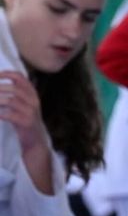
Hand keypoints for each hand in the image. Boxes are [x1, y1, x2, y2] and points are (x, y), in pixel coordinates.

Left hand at [0, 71, 52, 192]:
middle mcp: (33, 101)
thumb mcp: (25, 105)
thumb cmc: (25, 121)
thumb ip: (17, 94)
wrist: (35, 141)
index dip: (7, 74)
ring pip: (10, 100)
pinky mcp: (25, 122)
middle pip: (14, 88)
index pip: (21, 78)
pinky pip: (9, 114)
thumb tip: (0, 85)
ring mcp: (31, 112)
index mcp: (32, 94)